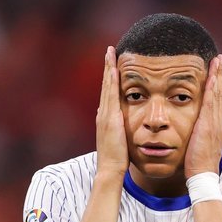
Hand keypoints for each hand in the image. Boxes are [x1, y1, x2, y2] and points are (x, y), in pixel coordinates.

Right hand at [95, 46, 128, 175]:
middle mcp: (103, 113)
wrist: (110, 170)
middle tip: (110, 50)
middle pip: (105, 85)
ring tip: (111, 52)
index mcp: (106, 118)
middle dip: (108, 67)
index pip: (108, 93)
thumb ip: (117, 130)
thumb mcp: (117, 141)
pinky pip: (111, 94)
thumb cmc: (117, 160)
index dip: (110, 78)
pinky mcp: (110, 118)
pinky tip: (115, 68)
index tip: (113, 64)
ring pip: (107, 86)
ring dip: (109, 68)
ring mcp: (105, 115)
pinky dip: (111, 80)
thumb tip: (118, 121)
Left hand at [184, 54, 221, 178]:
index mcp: (218, 125)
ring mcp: (214, 122)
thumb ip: (221, 133)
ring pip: (217, 94)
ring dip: (217, 76)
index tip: (219, 70)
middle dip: (220, 75)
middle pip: (220, 93)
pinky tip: (211, 76)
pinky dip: (211, 88)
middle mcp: (218, 121)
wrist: (203, 175)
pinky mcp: (207, 124)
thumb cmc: (203, 163)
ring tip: (217, 61)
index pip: (219, 100)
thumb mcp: (212, 144)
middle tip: (220, 58)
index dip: (220, 84)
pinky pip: (210, 102)